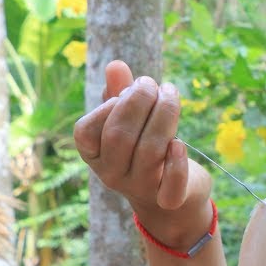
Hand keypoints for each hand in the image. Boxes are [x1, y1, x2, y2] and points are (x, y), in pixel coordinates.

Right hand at [73, 60, 213, 246]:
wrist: (172, 198)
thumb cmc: (146, 150)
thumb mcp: (130, 123)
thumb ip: (119, 95)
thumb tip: (115, 66)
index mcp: (95, 155)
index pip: (86, 131)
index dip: (109, 105)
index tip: (132, 87)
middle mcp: (112, 174)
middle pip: (120, 135)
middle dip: (139, 102)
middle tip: (155, 85)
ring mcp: (139, 189)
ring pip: (149, 151)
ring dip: (164, 116)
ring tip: (171, 94)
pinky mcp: (169, 200)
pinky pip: (171, 185)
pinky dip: (176, 162)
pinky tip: (179, 143)